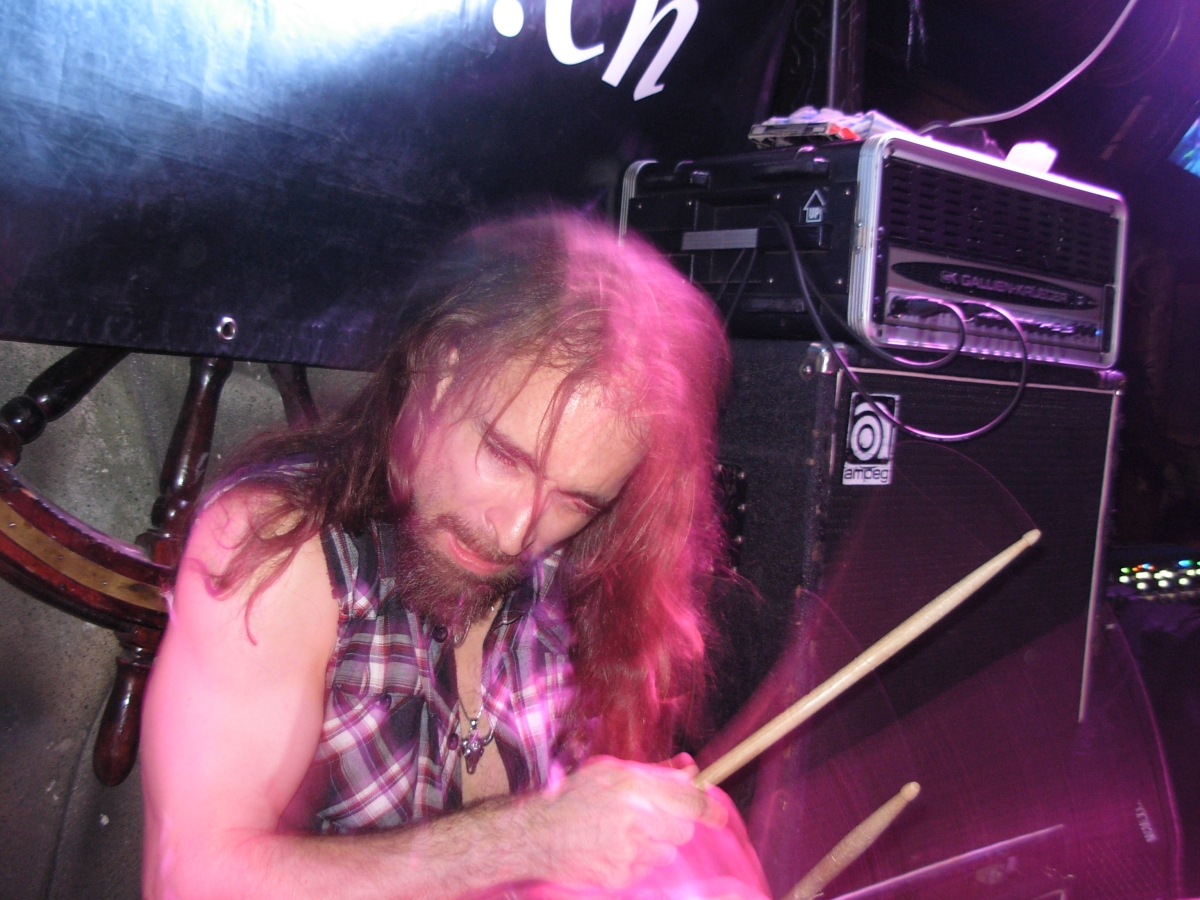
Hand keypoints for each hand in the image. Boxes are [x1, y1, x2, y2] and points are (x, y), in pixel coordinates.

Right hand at [525, 755, 727, 889]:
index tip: (719, 816)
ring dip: (656, 845)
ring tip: (625, 835)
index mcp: (634, 784)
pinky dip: (638, 862)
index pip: (690, 800)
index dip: (710, 809)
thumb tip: (691, 770)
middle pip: (684, 829)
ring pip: (668, 852)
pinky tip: (613, 850)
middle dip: (674, 825)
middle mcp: (636, 816)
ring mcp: (629, 849)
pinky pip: (648, 870)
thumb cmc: (575, 796)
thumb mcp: (612, 771)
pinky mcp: (622, 875)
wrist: (537, 834)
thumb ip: (655, 772)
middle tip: (652, 821)